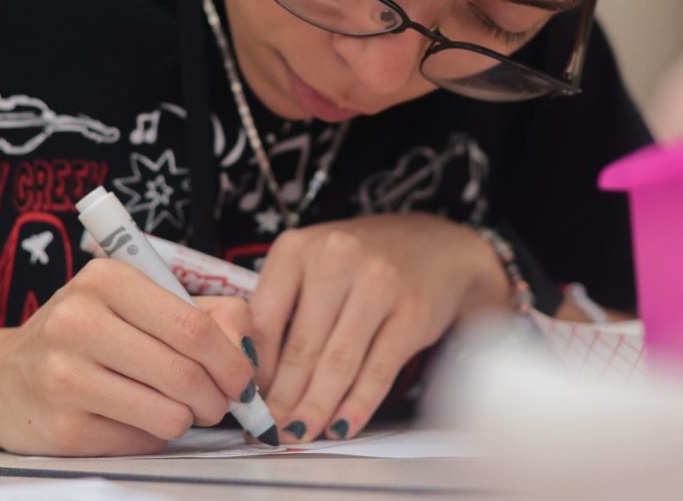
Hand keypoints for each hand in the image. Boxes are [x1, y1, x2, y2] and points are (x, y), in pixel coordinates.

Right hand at [0, 258, 256, 455]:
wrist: (3, 379)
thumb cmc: (86, 335)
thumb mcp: (138, 302)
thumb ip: (201, 314)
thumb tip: (248, 350)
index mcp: (107, 279)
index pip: (193, 326)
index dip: (231, 359)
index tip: (243, 377)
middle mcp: (79, 321)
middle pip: (185, 371)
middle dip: (219, 396)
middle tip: (221, 403)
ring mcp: (64, 376)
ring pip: (168, 412)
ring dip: (189, 418)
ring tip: (179, 408)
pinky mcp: (61, 428)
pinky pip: (140, 441)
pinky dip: (153, 435)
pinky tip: (136, 419)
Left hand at [250, 212, 508, 442]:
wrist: (436, 246)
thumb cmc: (361, 263)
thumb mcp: (313, 265)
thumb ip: (283, 308)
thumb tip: (256, 380)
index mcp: (298, 247)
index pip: (263, 320)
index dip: (253, 370)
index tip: (246, 404)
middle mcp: (336, 258)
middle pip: (301, 347)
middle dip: (282, 400)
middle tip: (269, 433)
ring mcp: (378, 283)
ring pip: (337, 362)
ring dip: (315, 408)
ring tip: (298, 436)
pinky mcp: (411, 311)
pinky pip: (377, 369)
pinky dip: (357, 405)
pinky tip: (341, 426)